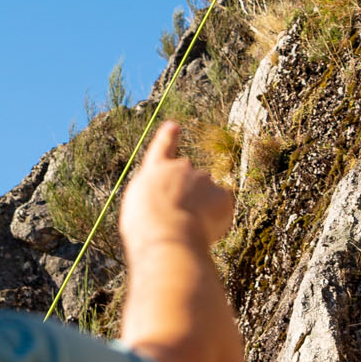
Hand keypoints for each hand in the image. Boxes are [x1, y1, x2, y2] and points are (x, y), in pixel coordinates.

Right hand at [121, 119, 234, 254]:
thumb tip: (170, 198)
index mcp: (156, 169)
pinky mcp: (223, 195)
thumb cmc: (145, 227)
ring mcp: (204, 179)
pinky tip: (203, 232)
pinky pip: (221, 209)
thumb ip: (155, 195)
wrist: (168, 235)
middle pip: (190, 181)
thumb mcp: (137, 207)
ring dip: (201, 211)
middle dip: (188, 198)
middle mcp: (182, 167)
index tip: (174, 126)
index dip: (169, 136)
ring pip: (206, 197)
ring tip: (186, 230)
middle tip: (177, 221)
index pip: (163, 147)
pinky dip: (215, 221)